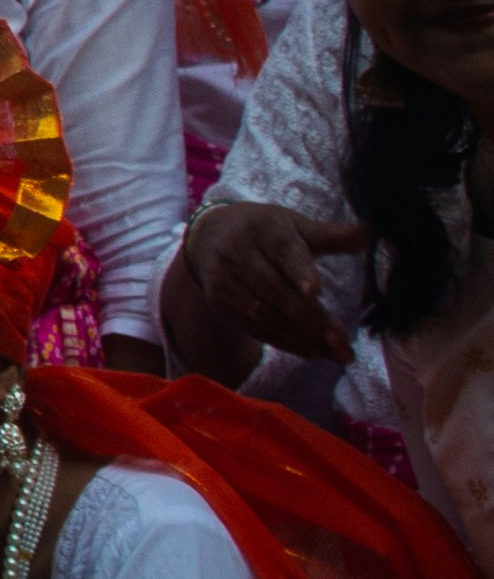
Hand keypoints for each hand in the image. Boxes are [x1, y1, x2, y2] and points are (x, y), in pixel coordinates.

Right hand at [166, 200, 364, 379]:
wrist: (208, 236)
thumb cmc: (264, 230)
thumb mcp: (294, 225)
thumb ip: (331, 235)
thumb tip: (370, 232)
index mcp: (263, 230)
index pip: (284, 251)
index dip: (299, 271)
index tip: (315, 290)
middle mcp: (238, 256)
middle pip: (277, 291)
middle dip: (311, 319)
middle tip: (342, 340)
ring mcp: (226, 282)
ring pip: (266, 315)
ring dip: (303, 338)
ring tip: (336, 353)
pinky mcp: (220, 304)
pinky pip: (255, 328)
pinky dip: (285, 343)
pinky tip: (313, 353)